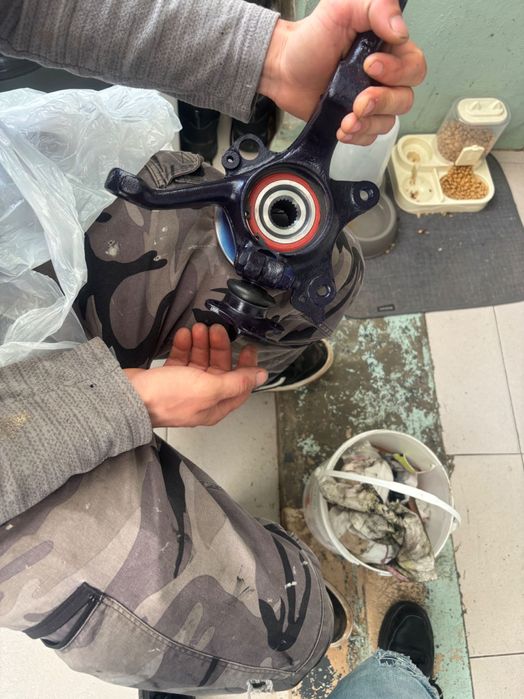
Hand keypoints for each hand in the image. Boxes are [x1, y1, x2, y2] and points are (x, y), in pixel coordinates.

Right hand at [124, 324, 267, 427]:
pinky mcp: (168, 378)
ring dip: (201, 344)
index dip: (247, 366)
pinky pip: (182, 359)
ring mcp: (185, 388)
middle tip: (217, 329)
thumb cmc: (168, 397)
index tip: (248, 347)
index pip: (240, 385)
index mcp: (215, 405)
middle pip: (219, 369)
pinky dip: (184, 346)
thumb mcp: (210, 388)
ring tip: (198, 329)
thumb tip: (263, 376)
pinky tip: (182, 335)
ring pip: (200, 361)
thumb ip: (238, 381)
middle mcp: (202, 398)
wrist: (130, 398)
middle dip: (219, 348)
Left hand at [259, 0, 425, 144]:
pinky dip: (357, 136)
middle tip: (359, 101)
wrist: (282, 68)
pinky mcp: (354, 121)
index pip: (414, 66)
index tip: (369, 66)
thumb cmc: (310, 38)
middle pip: (404, 99)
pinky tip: (342, 129)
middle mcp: (383, 78)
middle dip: (384, 102)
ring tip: (347, 120)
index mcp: (387, 50)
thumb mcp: (341, 8)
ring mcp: (369, 102)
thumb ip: (376, 8)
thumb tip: (400, 31)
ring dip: (369, 124)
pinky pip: (369, 137)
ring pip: (388, 121)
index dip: (398, 71)